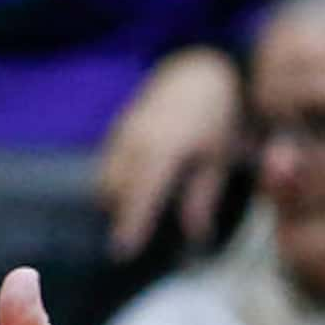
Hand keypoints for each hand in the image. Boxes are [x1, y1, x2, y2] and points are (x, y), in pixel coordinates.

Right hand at [96, 46, 242, 261]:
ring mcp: (123, 132)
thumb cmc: (218, 118)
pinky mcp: (119, 128)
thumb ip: (202, 198)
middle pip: (114, 190)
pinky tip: (132, 191)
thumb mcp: (219, 159)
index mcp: (164, 150)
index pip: (141, 195)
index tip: (122, 253)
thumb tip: (196, 238)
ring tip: (132, 216)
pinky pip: (107, 163)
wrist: (201, 71)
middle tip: (133, 239)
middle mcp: (137, 141)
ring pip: (105, 177)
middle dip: (120, 215)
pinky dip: (114, 181)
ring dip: (115, 199)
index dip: (130, 225)